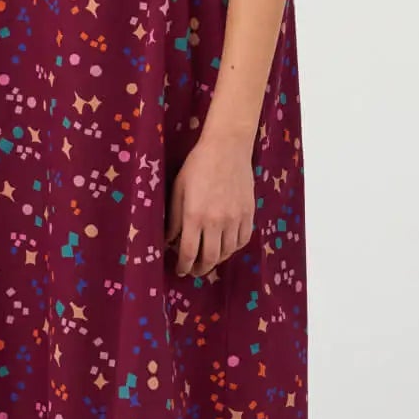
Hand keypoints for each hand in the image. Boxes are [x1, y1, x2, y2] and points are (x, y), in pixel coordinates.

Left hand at [165, 132, 255, 277]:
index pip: (189, 252)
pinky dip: (233, 248)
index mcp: (195, 216)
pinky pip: (243, 240)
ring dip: (217, 260)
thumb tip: (170, 241)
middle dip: (200, 268)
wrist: (227, 147)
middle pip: (210, 258)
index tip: (180, 270)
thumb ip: (175, 218)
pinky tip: (226, 247)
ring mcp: (235, 218)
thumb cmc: (198, 165)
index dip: (183, 266)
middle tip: (194, 271)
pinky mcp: (248, 213)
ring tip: (209, 259)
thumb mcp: (178, 189)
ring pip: (227, 251)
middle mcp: (216, 221)